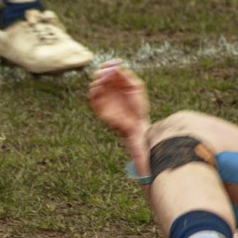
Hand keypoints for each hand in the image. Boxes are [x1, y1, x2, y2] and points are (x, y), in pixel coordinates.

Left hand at [88, 60, 151, 176]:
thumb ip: (138, 154)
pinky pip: (117, 72)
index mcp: (102, 110)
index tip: (100, 85)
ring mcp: (113, 88)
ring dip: (108, 69)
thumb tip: (143, 174)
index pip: (94, 97)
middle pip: (97, 83)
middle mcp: (105, 97)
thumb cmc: (135, 136)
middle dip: (101, 77)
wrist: (139, 124)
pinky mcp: (123, 82)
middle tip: (108, 74)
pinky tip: (119, 64)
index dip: (96, 90)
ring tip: (114, 66)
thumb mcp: (135, 146)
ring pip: (105, 75)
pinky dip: (117, 67)